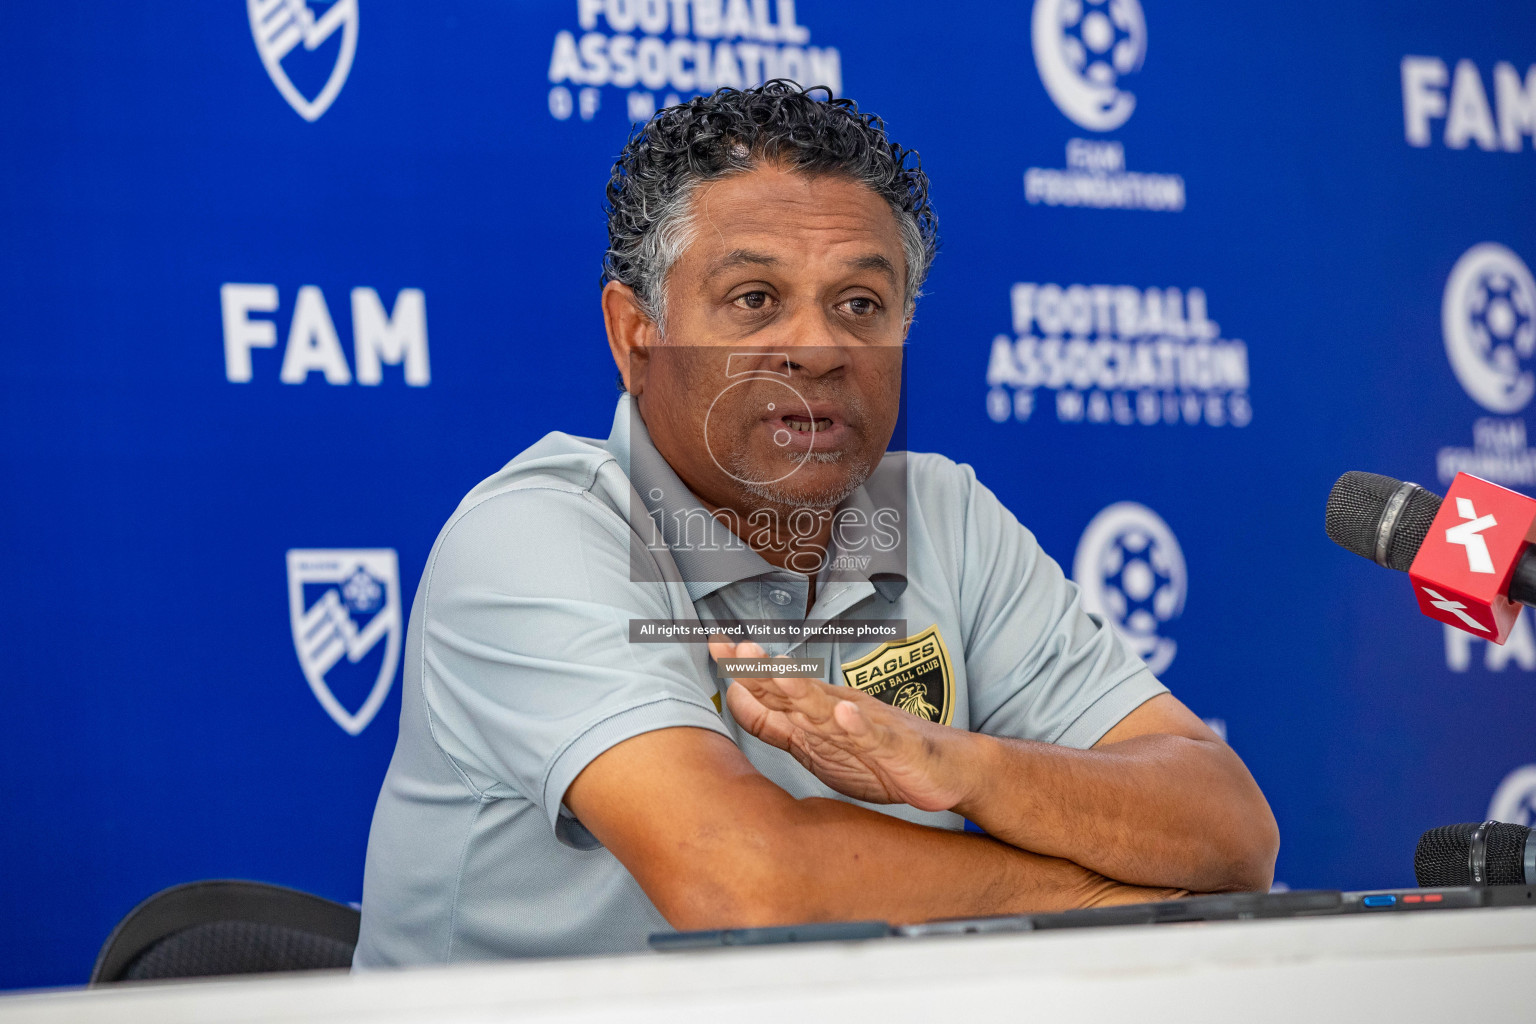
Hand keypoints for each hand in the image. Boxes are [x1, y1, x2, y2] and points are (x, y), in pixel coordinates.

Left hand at [708, 636, 980, 811]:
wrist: (947, 767)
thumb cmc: (879, 757)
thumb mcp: (816, 747)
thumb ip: (776, 725)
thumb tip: (733, 698)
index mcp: (816, 711)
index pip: (772, 688)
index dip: (744, 670)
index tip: (713, 644)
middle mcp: (837, 709)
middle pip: (794, 687)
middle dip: (764, 670)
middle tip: (733, 647)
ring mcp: (866, 724)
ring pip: (829, 707)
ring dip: (803, 689)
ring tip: (779, 675)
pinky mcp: (895, 745)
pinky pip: (875, 735)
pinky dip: (859, 726)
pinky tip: (845, 715)